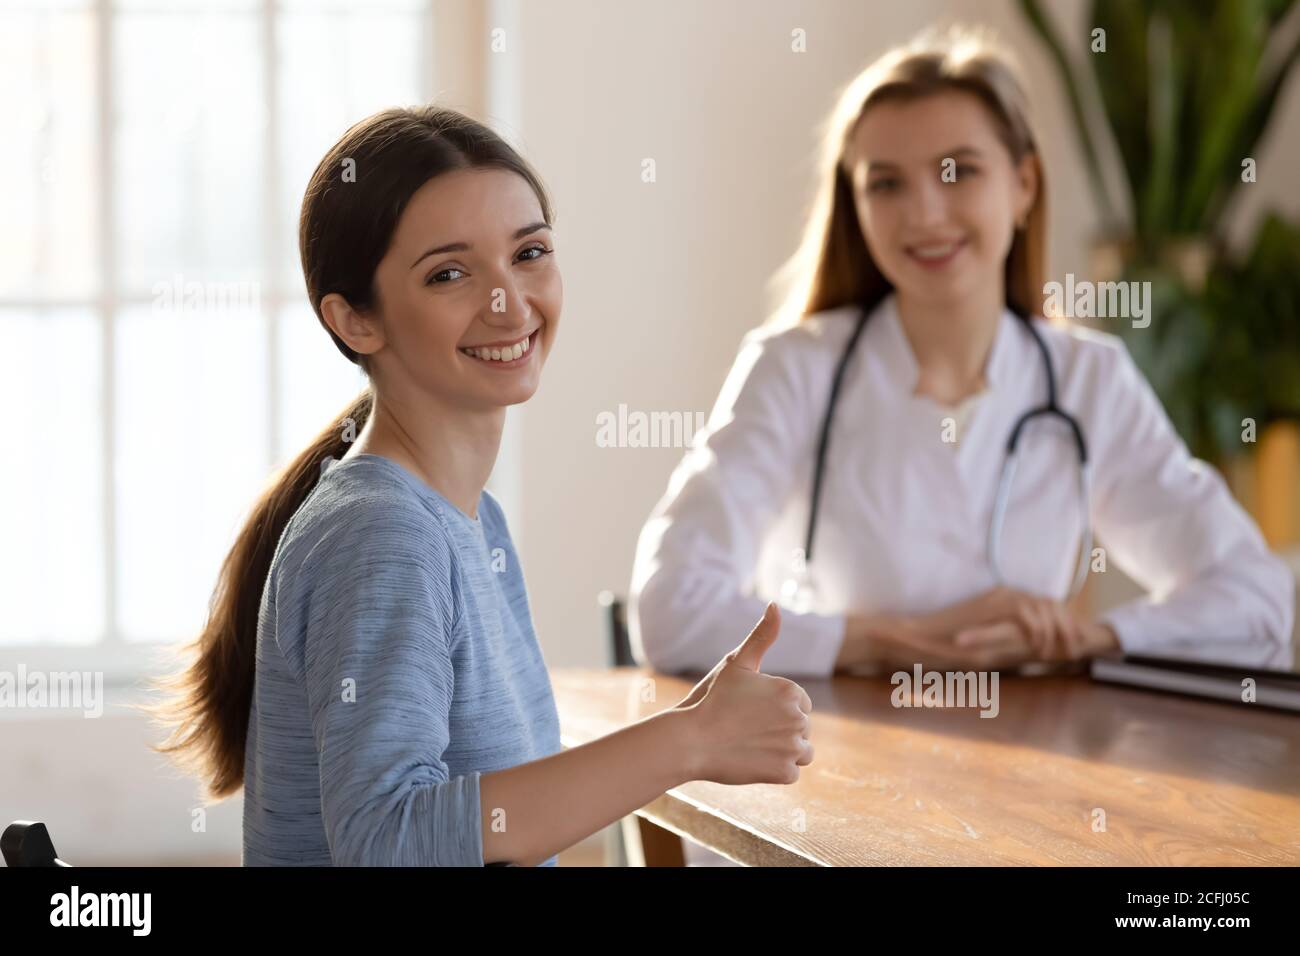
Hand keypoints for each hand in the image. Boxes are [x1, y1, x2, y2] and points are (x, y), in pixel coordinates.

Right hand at [674, 603, 813, 784]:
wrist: (690, 740)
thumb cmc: (711, 699)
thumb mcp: (736, 663)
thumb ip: (762, 635)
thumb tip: (774, 604)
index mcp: (791, 692)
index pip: (800, 703)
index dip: (775, 708)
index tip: (751, 711)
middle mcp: (798, 718)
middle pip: (802, 727)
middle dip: (780, 729)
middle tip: (746, 729)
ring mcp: (793, 748)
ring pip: (803, 751)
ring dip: (784, 750)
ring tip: (753, 745)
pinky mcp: (785, 773)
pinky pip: (792, 772)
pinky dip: (775, 770)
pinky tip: (753, 761)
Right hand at [843, 588, 1119, 670]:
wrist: (920, 638)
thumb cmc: (947, 646)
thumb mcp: (987, 645)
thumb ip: (1010, 643)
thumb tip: (1036, 652)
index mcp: (1005, 600)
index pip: (1046, 606)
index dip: (1065, 624)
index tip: (1075, 646)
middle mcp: (1005, 593)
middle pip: (1051, 604)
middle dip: (1069, 627)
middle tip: (1076, 651)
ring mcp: (998, 597)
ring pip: (1043, 606)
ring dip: (1056, 630)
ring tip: (1061, 653)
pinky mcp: (991, 606)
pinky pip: (1026, 614)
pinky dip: (1038, 630)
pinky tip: (1040, 647)